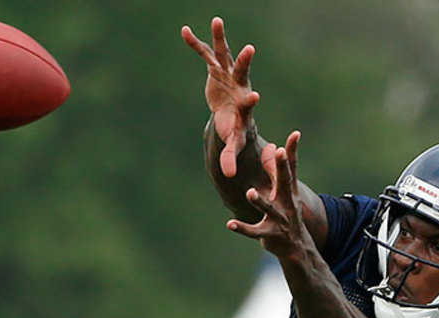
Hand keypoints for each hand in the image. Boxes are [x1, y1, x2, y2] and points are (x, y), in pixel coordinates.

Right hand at [182, 17, 259, 176]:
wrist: (232, 115)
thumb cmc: (236, 131)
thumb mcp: (234, 144)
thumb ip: (231, 157)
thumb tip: (228, 176)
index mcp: (244, 106)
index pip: (248, 103)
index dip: (250, 100)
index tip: (254, 96)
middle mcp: (239, 86)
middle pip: (243, 73)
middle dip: (245, 62)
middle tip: (250, 50)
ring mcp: (228, 75)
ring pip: (225, 55)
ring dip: (220, 39)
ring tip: (217, 20)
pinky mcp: (216, 69)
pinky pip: (205, 54)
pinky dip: (195, 44)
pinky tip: (184, 31)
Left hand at [226, 132, 310, 257]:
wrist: (296, 248)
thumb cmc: (289, 214)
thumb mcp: (290, 193)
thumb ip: (286, 169)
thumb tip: (285, 140)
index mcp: (290, 192)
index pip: (292, 169)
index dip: (293, 152)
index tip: (295, 134)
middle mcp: (287, 204)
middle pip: (284, 183)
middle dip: (281, 168)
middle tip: (278, 151)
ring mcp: (279, 220)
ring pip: (268, 208)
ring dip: (259, 201)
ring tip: (250, 192)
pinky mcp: (269, 235)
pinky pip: (254, 231)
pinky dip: (242, 228)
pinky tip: (229, 224)